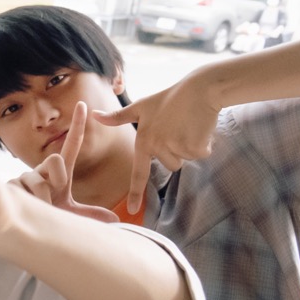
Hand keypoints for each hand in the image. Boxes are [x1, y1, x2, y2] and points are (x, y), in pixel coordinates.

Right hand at [11, 102, 118, 222]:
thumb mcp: (69, 212)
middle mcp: (42, 168)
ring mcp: (25, 175)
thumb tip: (115, 218)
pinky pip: (25, 191)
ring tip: (40, 208)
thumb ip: (90, 213)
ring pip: (40, 182)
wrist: (20, 225)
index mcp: (59, 171)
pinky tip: (24, 207)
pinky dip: (30, 204)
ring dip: (44, 199)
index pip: (71, 145)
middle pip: (55, 160)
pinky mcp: (11, 183)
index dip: (77, 125)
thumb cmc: (46, 216)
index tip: (83, 105)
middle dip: (57, 179)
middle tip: (54, 196)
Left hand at [94, 75, 219, 212]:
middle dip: (177, 151)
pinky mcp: (194, 146)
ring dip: (190, 147)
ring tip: (187, 126)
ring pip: (185, 161)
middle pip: (170, 166)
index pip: (138, 172)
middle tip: (178, 128)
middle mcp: (158, 146)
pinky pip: (201, 155)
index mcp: (143, 141)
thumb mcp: (141, 106)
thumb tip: (94, 115)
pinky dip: (204, 144)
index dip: (135, 192)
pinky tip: (199, 127)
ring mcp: (176, 147)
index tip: (132, 211)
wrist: (199, 88)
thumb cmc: (169, 98)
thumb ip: (118, 117)